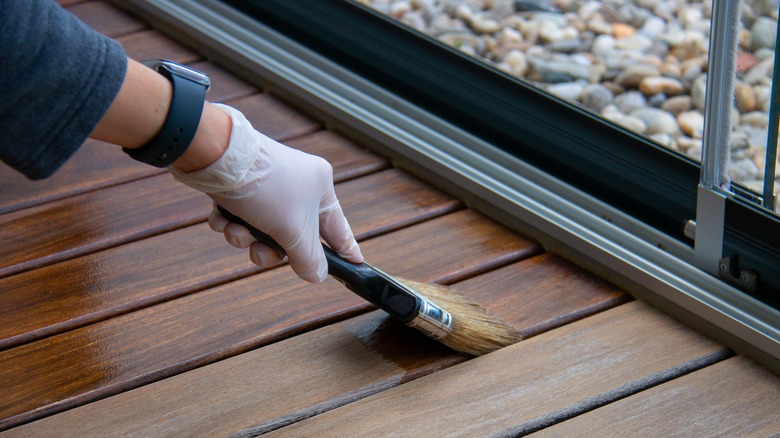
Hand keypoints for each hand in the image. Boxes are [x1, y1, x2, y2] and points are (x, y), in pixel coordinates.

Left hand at [170, 104, 362, 281]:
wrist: (215, 157)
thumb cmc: (264, 188)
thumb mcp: (292, 231)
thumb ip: (308, 259)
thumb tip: (317, 275)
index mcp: (319, 186)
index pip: (337, 228)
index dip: (345, 249)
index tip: (355, 264)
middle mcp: (297, 183)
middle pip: (292, 235)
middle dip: (270, 248)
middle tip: (259, 251)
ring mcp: (267, 183)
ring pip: (263, 228)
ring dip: (245, 236)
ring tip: (235, 230)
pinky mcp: (240, 184)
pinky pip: (241, 216)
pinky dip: (230, 222)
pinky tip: (222, 218)